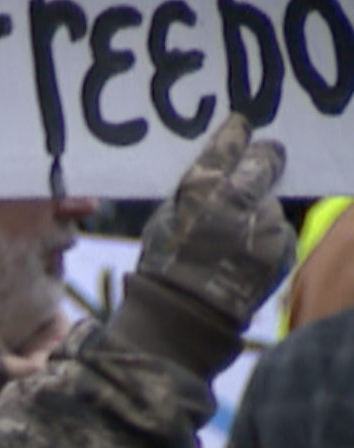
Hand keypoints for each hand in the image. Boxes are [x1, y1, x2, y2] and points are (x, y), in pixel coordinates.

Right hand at [108, 116, 291, 378]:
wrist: (185, 320)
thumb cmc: (163, 268)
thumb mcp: (165, 219)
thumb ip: (196, 192)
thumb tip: (218, 175)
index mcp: (203, 189)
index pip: (231, 145)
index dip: (236, 135)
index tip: (240, 127)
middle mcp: (242, 201)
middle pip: (266, 163)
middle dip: (261, 162)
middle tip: (258, 162)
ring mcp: (269, 227)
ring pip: (271, 204)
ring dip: (260, 211)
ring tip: (235, 236)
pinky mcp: (284, 250)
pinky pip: (278, 233)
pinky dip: (266, 239)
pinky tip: (245, 256)